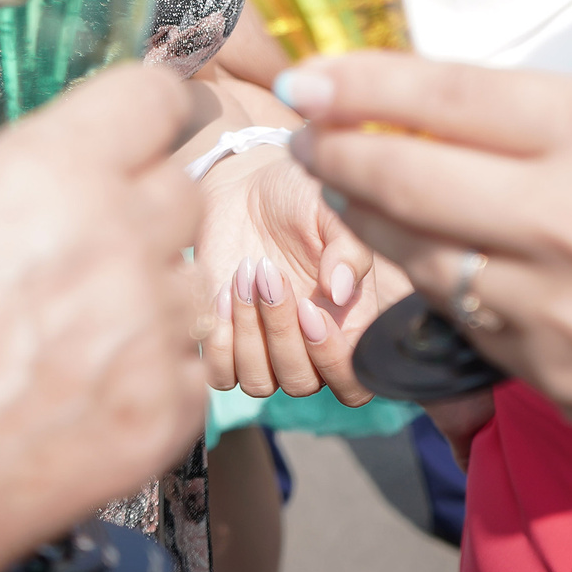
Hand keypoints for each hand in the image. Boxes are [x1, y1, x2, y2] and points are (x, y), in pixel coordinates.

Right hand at [0, 66, 208, 571]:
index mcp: (50, 171)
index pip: (152, 98)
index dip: (152, 104)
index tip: (149, 118)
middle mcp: (118, 240)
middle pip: (184, 188)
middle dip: (145, 199)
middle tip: (91, 234)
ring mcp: (149, 334)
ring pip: (190, 282)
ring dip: (150, 290)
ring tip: (69, 328)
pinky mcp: (164, 417)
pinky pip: (186, 368)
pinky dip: (148, 371)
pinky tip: (78, 390)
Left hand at [192, 148, 389, 404]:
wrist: (243, 189)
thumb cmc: (298, 199)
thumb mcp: (330, 212)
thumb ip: (347, 248)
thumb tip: (342, 292)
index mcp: (347, 324)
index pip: (353, 381)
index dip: (334, 359)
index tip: (311, 308)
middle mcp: (308, 348)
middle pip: (301, 382)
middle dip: (282, 331)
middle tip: (269, 274)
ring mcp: (263, 350)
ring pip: (260, 382)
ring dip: (249, 336)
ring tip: (243, 277)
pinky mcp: (225, 343)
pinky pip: (221, 375)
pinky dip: (219, 345)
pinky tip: (221, 296)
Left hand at [281, 53, 571, 480]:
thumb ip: (539, 116)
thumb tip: (421, 104)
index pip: (447, 100)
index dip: (360, 87)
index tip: (306, 80)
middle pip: (406, 181)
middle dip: (336, 152)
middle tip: (304, 131)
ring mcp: (558, 311)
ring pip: (417, 256)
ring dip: (370, 216)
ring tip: (349, 183)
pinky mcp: (553, 377)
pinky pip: (465, 316)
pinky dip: (440, 276)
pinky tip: (434, 249)